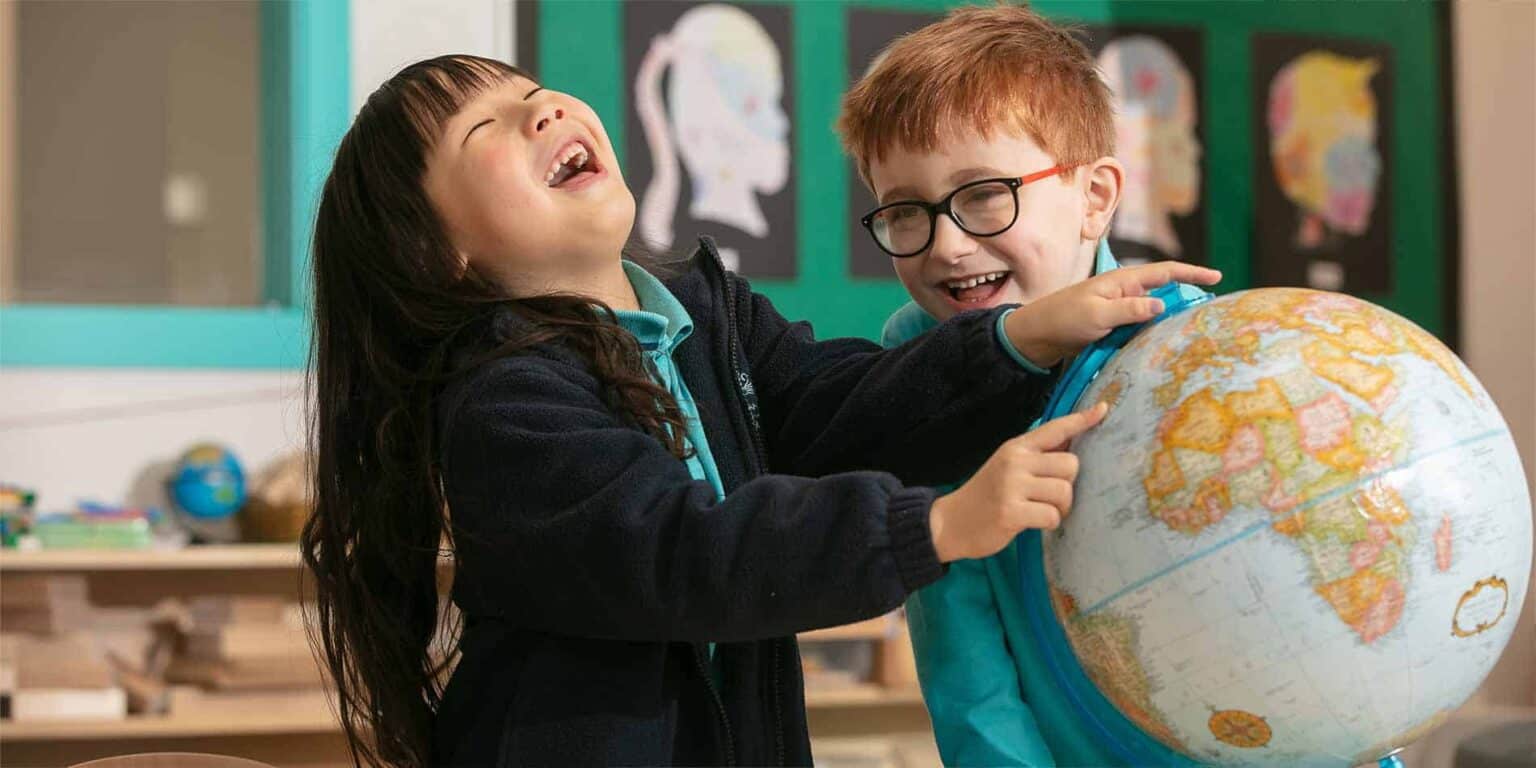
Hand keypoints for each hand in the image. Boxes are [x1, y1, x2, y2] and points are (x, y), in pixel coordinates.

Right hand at [929, 402, 1107, 562]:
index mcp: (1016, 447)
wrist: (950, 522)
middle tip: (1051, 498)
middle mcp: (1015, 461)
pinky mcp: (1011, 511)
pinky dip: (1049, 523)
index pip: (1054, 428)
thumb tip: (1071, 446)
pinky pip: (1051, 515)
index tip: (1104, 409)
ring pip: (1064, 491)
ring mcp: (1012, 486)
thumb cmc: (985, 496)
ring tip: (1043, 512)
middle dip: (1068, 484)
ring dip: (1060, 507)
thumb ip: (1036, 457)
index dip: (1081, 420)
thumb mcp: (1007, 467)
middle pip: (1070, 464)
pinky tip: (1033, 523)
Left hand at [1003, 262, 1221, 367]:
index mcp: (1122, 282)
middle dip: (1188, 296)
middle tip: (1213, 311)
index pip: (1164, 272)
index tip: (1216, 277)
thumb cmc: (1063, 319)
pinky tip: (1167, 344)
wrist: (1036, 336)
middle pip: (1164, 291)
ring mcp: (1119, 309)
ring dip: (1173, 317)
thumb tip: (1160, 305)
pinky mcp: (1113, 326)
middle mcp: (1124, 292)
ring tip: (1197, 329)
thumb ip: (1128, 310)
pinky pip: (1142, 326)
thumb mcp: (1097, 314)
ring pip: (1155, 311)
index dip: (1192, 273)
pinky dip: (1156, 332)